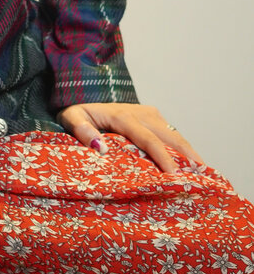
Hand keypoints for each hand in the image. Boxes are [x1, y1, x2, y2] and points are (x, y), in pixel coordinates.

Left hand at [57, 101, 204, 172]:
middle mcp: (141, 113)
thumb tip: (101, 147)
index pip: (147, 139)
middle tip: (202, 178)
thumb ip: (82, 131)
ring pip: (174, 134)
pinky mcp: (152, 116)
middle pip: (169, 136)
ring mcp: (149, 113)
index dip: (162, 157)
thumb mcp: (71, 118)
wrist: (80, 95)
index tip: (173, 174)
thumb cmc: (76, 112)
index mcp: (122, 116)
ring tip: (202, 174)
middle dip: (187, 156)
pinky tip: (190, 164)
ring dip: (188, 152)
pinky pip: (170, 133)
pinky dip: (182, 148)